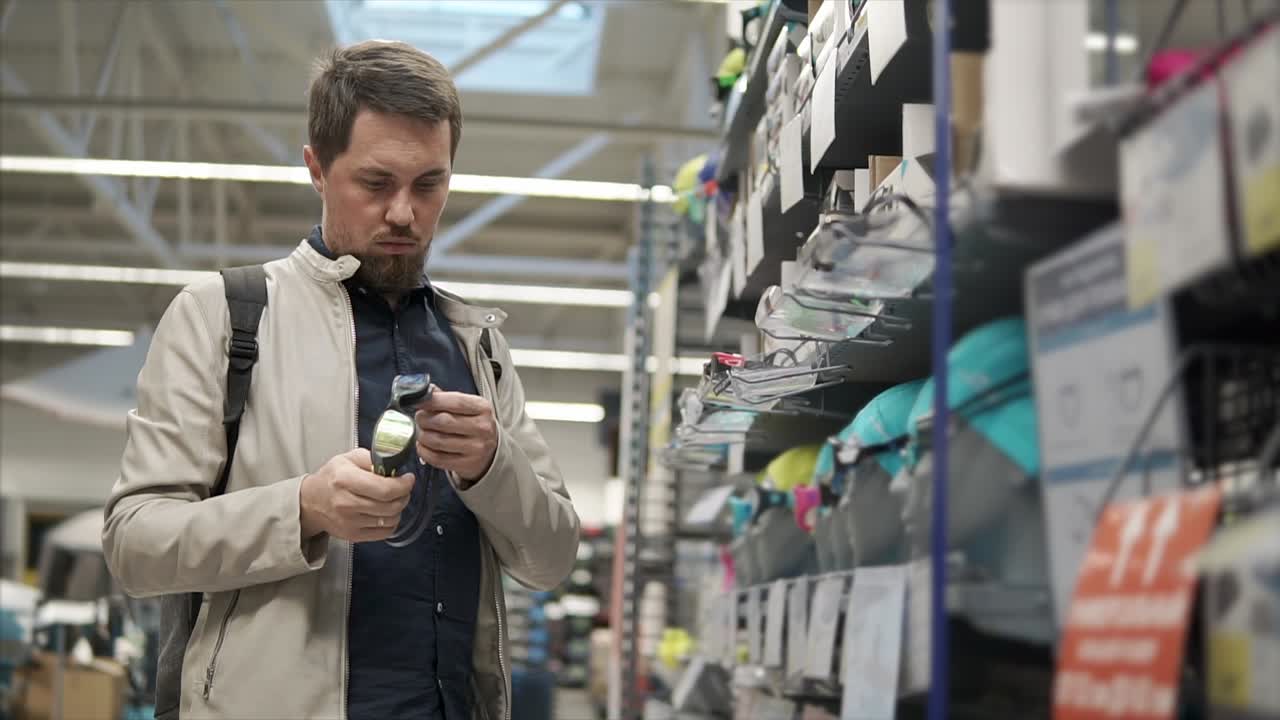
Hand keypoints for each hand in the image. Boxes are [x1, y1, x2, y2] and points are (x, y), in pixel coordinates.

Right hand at [299, 448, 413, 541]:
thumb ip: (373, 459)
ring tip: (394, 499)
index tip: (408, 479)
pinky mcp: (353, 535)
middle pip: (390, 506)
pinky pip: (384, 533)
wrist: (312, 501)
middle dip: (404, 495)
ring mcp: (349, 522)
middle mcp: (346, 503)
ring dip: (399, 509)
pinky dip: (391, 522)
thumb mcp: (349, 458)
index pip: (385, 488)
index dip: (403, 485)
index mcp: (345, 479)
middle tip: (404, 488)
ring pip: (390, 520)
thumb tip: (395, 466)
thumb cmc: (332, 477)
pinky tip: (387, 512)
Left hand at [414, 388, 497, 482]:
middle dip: (424, 419)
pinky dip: (424, 451)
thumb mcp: (467, 407)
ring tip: (421, 431)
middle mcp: (482, 427)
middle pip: (443, 421)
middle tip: (419, 418)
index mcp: (482, 408)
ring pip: (437, 440)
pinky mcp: (467, 464)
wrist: (490, 451)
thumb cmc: (472, 424)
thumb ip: (445, 398)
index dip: (432, 401)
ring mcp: (476, 448)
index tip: (417, 401)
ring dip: (422, 435)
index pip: (455, 401)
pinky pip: (437, 458)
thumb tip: (422, 392)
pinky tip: (423, 445)